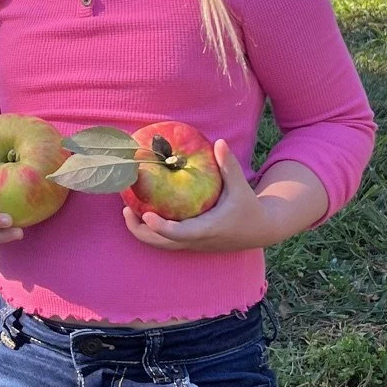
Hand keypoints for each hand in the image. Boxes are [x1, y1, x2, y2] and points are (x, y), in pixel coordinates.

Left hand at [122, 141, 327, 253]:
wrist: (261, 230)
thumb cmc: (250, 208)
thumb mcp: (241, 187)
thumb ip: (229, 165)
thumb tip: (219, 142)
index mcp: (208, 229)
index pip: (179, 234)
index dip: (161, 227)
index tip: (145, 215)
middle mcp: (197, 241)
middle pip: (162, 244)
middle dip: (140, 230)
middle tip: (125, 209)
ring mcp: (193, 245)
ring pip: (161, 245)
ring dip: (142, 231)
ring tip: (127, 209)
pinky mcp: (191, 243)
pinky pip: (166, 240)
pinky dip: (152, 230)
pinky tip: (142, 210)